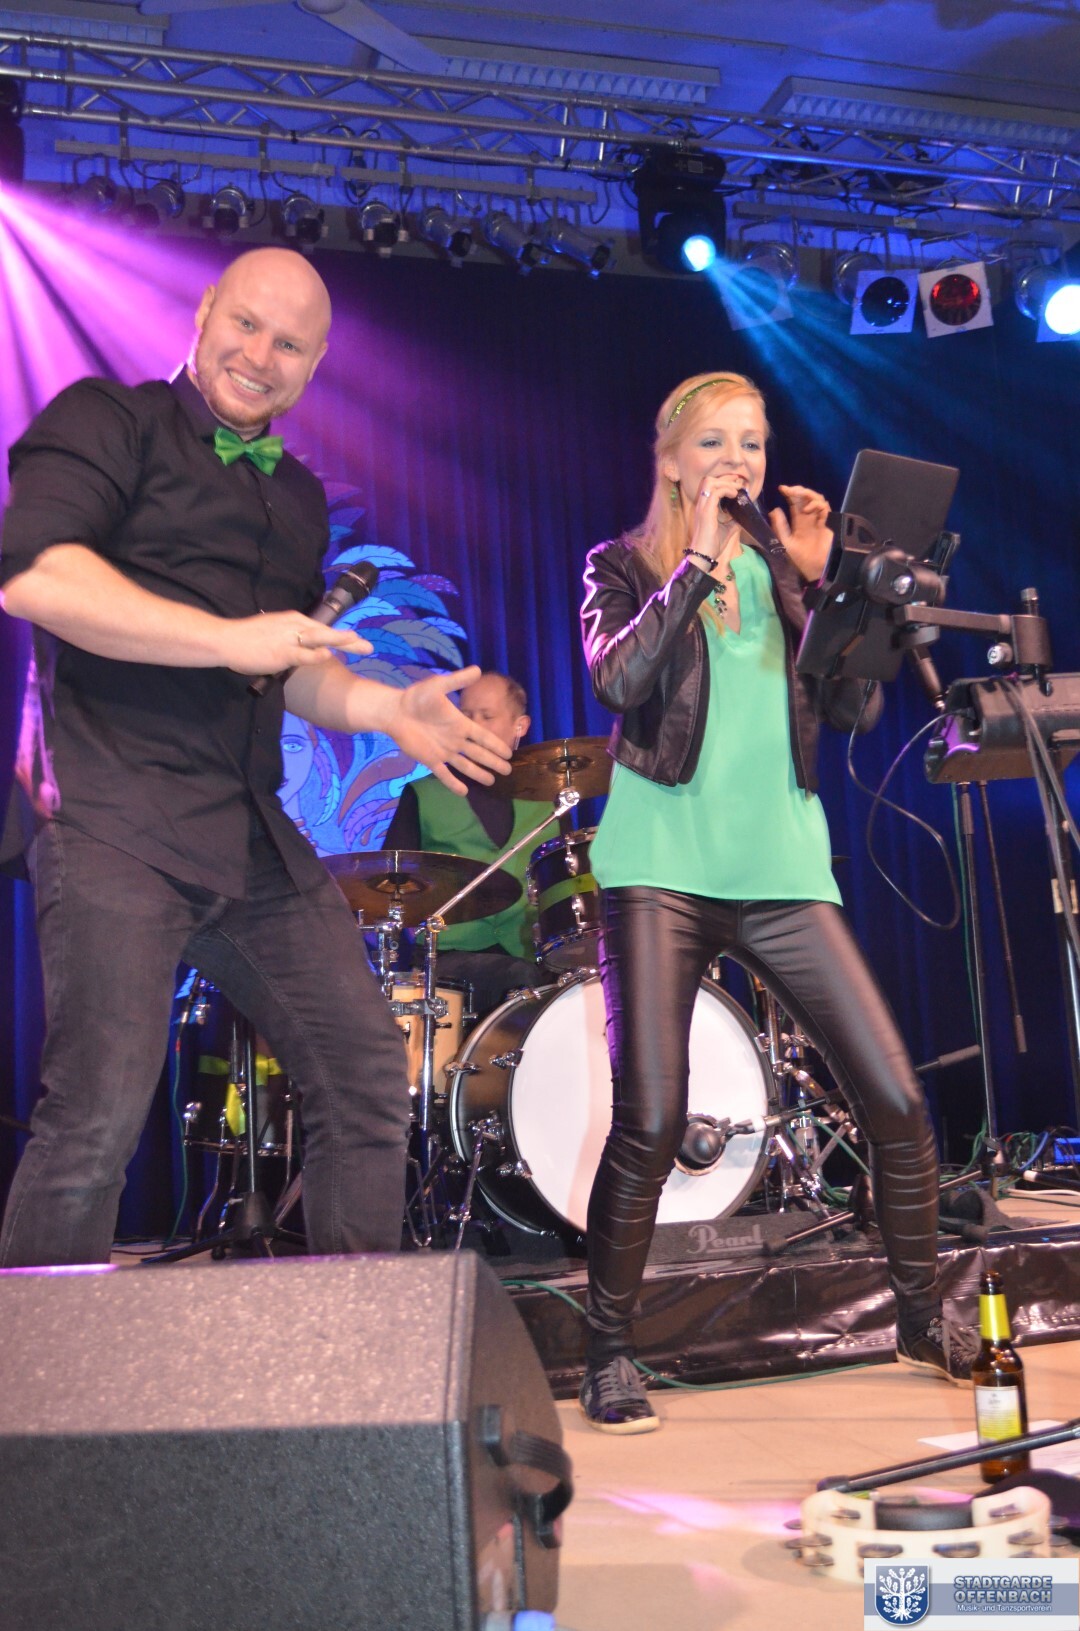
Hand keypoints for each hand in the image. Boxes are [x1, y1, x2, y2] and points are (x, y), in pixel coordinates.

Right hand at [223, 611, 372, 676]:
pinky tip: (329, 655)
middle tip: (368, 647)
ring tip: (358, 644)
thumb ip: (288, 638)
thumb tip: (300, 648)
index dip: (339, 636)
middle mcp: (294, 625)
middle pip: (326, 631)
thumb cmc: (246, 639)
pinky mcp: (282, 652)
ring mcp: (288, 638)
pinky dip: (317, 654)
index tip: (355, 640)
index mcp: (292, 620)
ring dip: (340, 641)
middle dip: (348, 640)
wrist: (226, 640)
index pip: (320, 628)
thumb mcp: (272, 632)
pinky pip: (303, 653)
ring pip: (320, 637)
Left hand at [385, 666, 512, 794]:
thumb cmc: (416, 697)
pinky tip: (464, 793)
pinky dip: (453, 783)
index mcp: (460, 724)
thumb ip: (457, 680)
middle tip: (508, 771)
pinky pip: (444, 774)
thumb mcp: (438, 687)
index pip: (483, 737)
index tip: (509, 752)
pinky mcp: (430, 759)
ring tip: (492, 782)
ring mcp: (443, 751)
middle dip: (493, 762)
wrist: (395, 711)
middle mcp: (455, 740)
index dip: (496, 745)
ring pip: (465, 765)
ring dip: (478, 773)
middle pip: (479, 753)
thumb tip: (478, 669)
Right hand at [685, 471, 744, 568]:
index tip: (738, 485)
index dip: (724, 482)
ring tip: (737, 489)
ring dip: (726, 483)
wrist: (704, 556)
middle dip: (725, 479)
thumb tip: (744, 515)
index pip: (711, 486)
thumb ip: (733, 521)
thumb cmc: (712, 545)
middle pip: (709, 480)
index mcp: (705, 508)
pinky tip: (734, 495)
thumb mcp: (727, 530)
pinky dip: (726, 490)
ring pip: (711, 482)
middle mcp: (701, 505)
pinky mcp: (706, 512)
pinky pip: (716, 493)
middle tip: (738, 484)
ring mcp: (702, 507)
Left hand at [770, 484, 833, 581]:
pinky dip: (816, 504)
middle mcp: (809, 518)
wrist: (814, 568)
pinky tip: (807, 509)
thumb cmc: (800, 558)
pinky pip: (824, 508)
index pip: (794, 503)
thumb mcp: (785, 542)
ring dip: (807, 495)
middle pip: (806, 498)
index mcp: (799, 521)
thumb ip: (780, 526)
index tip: (782, 488)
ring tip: (798, 497)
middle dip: (798, 490)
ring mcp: (819, 519)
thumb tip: (774, 509)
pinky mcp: (827, 522)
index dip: (790, 494)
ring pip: (816, 499)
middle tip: (789, 490)